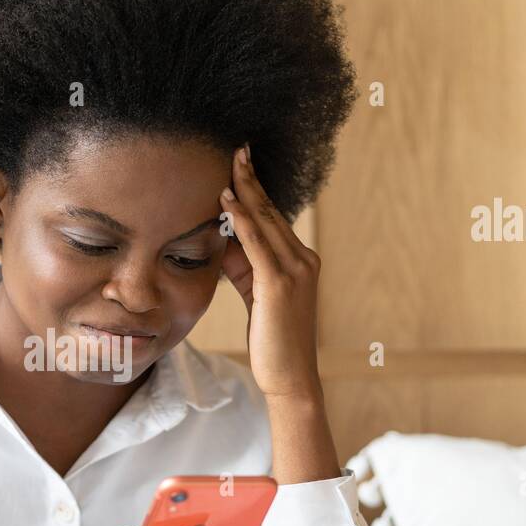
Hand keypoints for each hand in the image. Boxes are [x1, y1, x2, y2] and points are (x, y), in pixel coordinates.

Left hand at [219, 143, 324, 402]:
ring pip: (266, 222)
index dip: (256, 189)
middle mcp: (303, 260)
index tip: (241, 163)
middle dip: (252, 179)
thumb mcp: (255, 294)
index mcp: (300, 260)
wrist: (290, 377)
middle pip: (271, 211)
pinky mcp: (280, 285)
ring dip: (246, 190)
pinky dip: (241, 220)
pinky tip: (227, 201)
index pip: (273, 217)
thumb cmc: (271, 339)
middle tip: (236, 148)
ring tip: (231, 162)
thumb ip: (242, 265)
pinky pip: (257, 244)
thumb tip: (221, 238)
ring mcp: (295, 271)